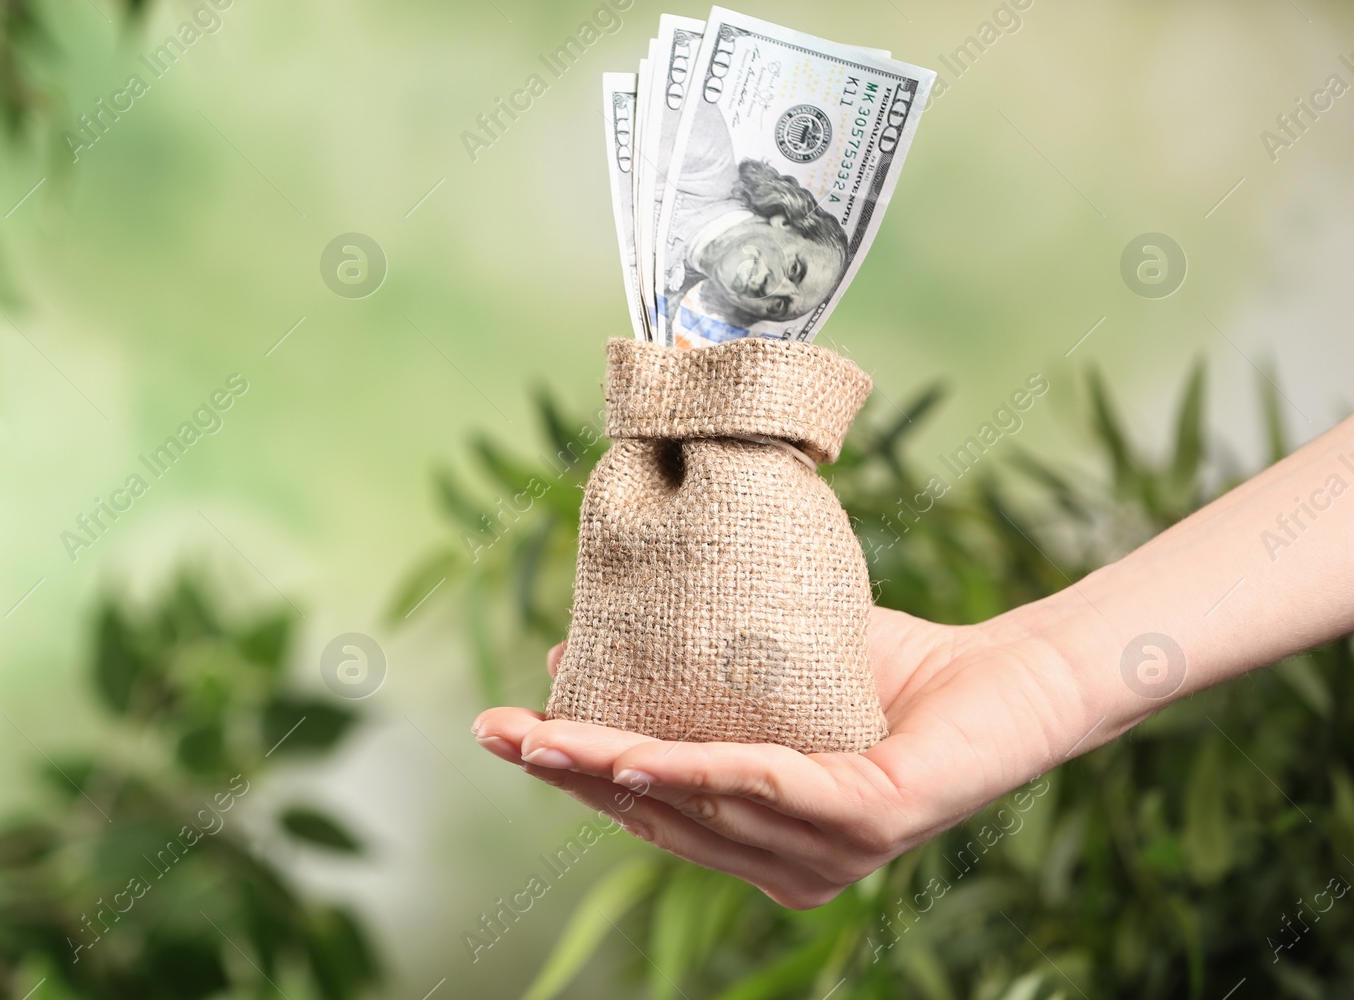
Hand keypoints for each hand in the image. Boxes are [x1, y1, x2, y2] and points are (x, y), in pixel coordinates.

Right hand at [473, 606, 1099, 908]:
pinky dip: (692, 767)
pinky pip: (762, 784)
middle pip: (655, 816)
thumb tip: (579, 642)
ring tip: (541, 736)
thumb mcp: (772, 672)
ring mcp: (827, 853)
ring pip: (695, 805)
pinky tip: (632, 751)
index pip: (649, 808)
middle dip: (567, 774)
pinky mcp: (867, 819)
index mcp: (762, 840)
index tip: (502, 730)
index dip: (571, 772)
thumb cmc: (897, 675)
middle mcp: (788, 866)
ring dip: (607, 769)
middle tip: (494, 732)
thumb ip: (691, 672)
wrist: (1014, 677)